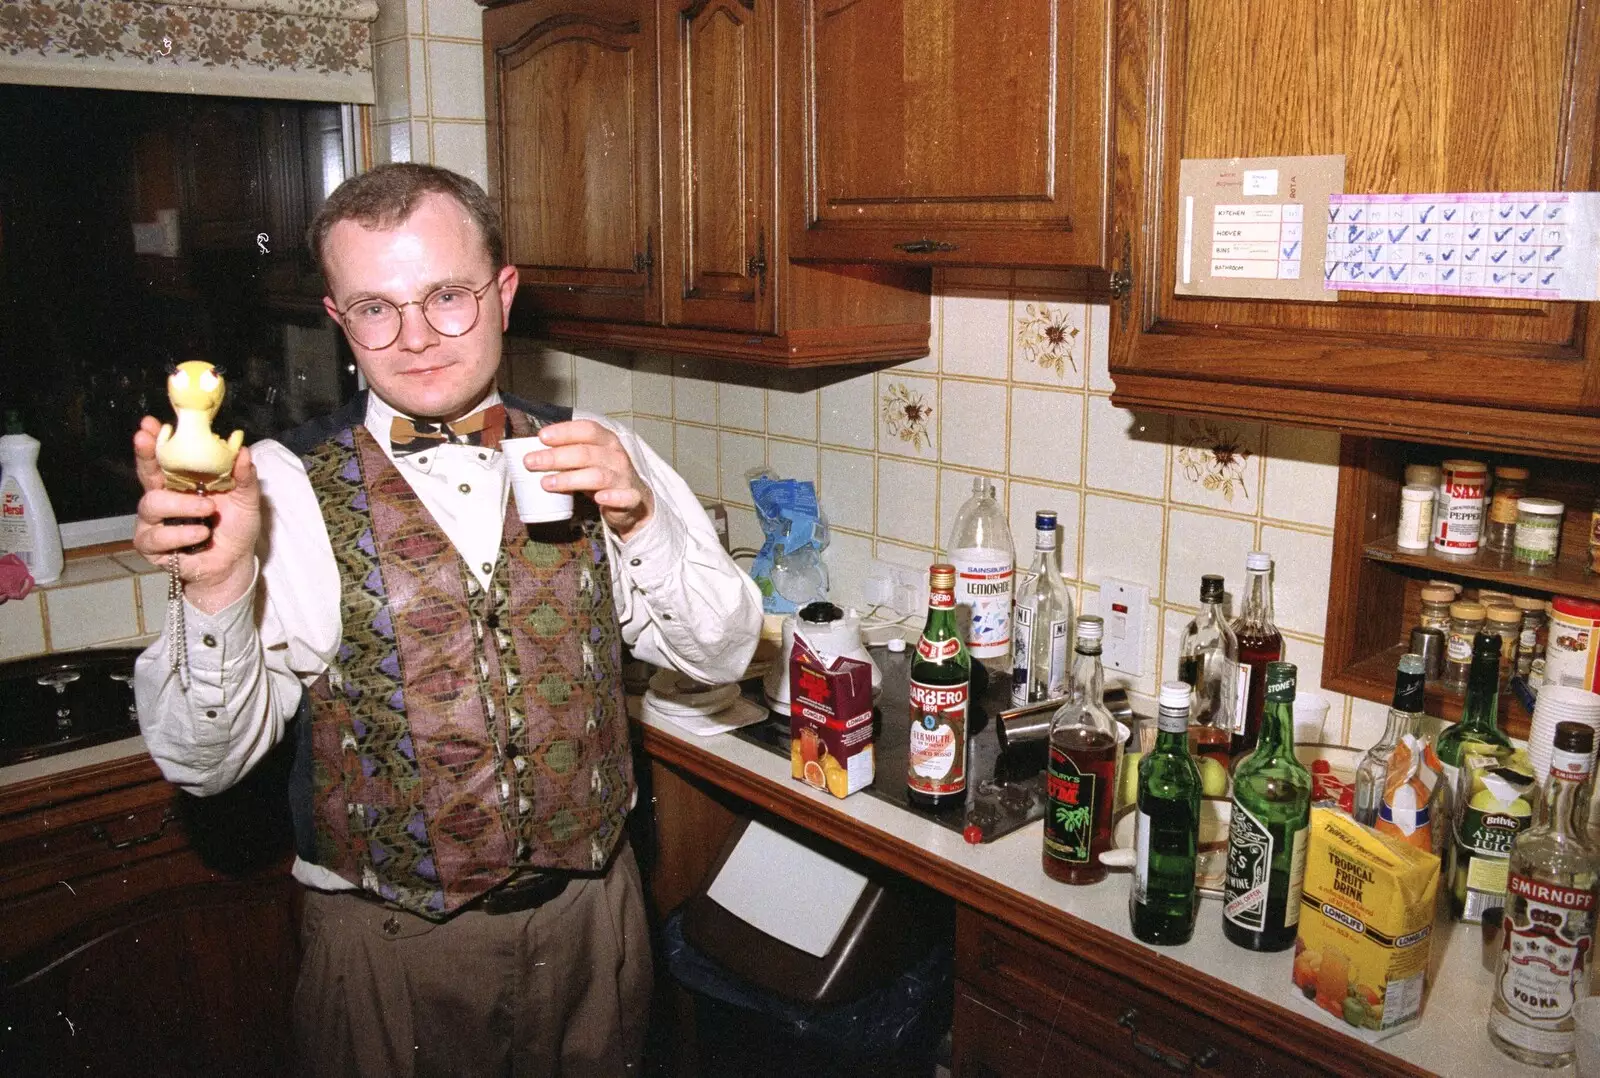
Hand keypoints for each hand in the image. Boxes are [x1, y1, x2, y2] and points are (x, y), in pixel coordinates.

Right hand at [132, 416, 260, 613]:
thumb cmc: (236, 527)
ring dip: (181, 505)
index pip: (164, 457)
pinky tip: (200, 534)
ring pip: (151, 504)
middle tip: (149, 441)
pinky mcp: (153, 546)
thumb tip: (243, 450)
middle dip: (146, 456)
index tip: (149, 424)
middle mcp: (164, 497)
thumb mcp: (246, 500)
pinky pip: (157, 536)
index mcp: (183, 481)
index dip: (154, 440)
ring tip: (207, 510)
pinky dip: (181, 534)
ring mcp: (155, 522)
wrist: (234, 563)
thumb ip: (244, 477)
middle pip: (146, 473)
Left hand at [526, 420, 653, 540]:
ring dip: (570, 479)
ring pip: (597, 475)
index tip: (542, 437)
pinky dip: (612, 497)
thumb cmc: (604, 474)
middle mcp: (616, 456)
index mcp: (606, 440)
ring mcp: (624, 477)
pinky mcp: (630, 498)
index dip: (564, 432)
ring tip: (547, 483)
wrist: (633, 500)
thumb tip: (533, 452)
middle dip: (556, 457)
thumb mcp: (588, 459)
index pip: (586, 429)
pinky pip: (624, 497)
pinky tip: (599, 498)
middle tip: (531, 462)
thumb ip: (567, 454)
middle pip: (586, 453)